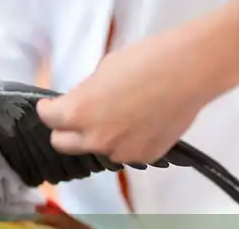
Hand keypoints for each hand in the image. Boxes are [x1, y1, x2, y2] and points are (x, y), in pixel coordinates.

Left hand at [37, 32, 213, 162]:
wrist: (190, 71)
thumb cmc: (146, 61)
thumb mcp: (102, 71)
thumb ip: (84, 94)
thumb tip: (80, 103)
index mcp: (78, 113)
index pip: (48, 119)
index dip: (47, 109)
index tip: (50, 106)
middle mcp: (95, 138)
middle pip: (62, 144)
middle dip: (64, 130)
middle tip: (75, 117)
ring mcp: (120, 152)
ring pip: (96, 150)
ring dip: (99, 137)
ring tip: (120, 115)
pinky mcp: (144, 157)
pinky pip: (125, 153)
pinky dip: (127, 141)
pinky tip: (141, 122)